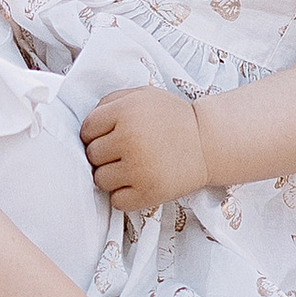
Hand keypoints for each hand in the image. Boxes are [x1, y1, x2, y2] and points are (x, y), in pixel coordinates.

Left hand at [79, 86, 209, 210]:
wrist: (208, 142)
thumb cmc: (173, 119)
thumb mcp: (142, 95)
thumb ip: (111, 102)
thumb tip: (87, 125)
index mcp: (126, 112)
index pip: (87, 129)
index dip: (96, 134)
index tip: (110, 136)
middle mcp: (129, 139)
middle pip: (92, 155)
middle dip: (105, 154)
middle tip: (125, 151)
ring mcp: (138, 169)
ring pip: (100, 180)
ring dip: (112, 176)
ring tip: (132, 167)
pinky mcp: (148, 193)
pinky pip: (116, 201)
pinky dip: (124, 195)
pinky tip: (138, 182)